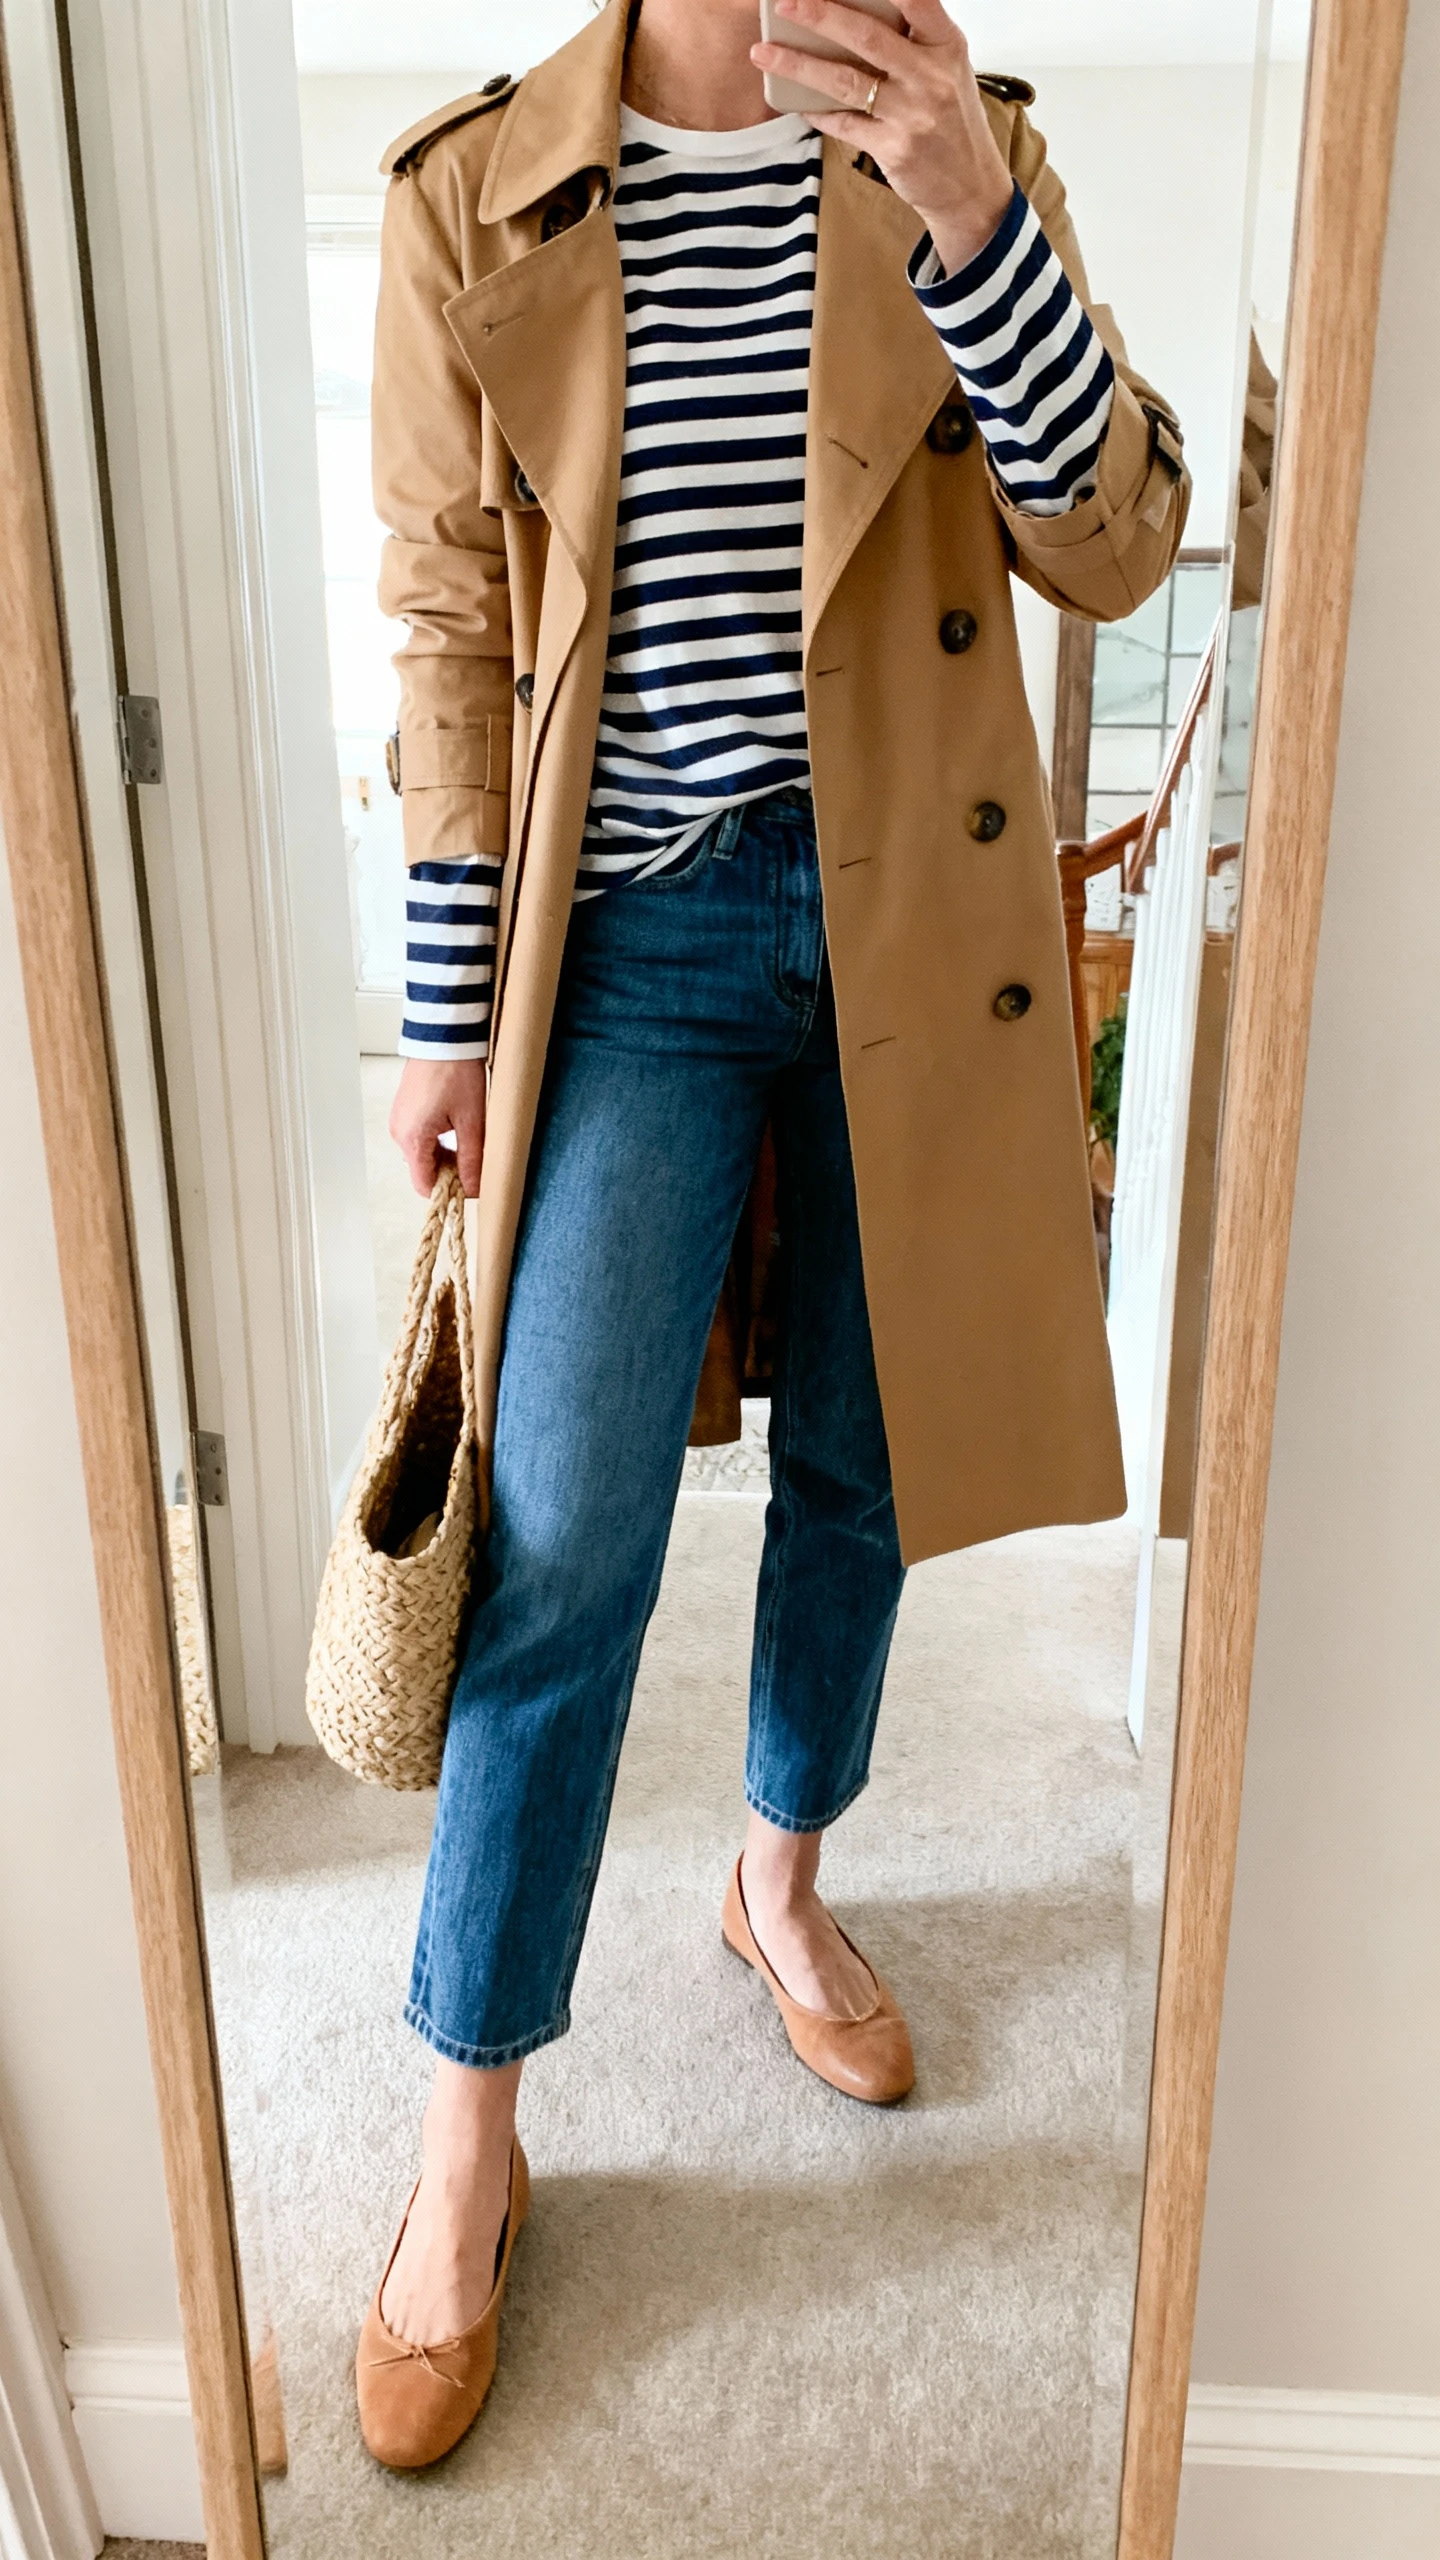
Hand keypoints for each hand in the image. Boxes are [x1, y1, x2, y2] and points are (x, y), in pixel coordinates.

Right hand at [390, 1057, 486, 1198]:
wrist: (444, 1036)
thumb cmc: (457, 1073)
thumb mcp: (472, 1122)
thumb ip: (471, 1160)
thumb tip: (473, 1189)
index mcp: (412, 1138)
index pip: (425, 1186)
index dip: (448, 1191)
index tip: (470, 1183)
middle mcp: (399, 1131)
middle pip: (423, 1170)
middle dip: (449, 1170)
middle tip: (475, 1156)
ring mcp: (399, 1119)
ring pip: (422, 1153)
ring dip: (444, 1154)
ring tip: (468, 1135)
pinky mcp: (404, 1109)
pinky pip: (419, 1136)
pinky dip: (437, 1139)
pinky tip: (456, 1124)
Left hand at [752, 0, 1013, 276]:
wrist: (970, 187)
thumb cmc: (953, 120)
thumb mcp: (949, 69)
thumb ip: (915, 39)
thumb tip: (854, 15)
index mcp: (947, 46)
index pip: (916, 0)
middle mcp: (930, 76)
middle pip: (866, 36)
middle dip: (819, 15)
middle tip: (784, 3)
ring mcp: (911, 114)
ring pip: (844, 81)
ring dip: (798, 65)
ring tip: (764, 53)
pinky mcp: (893, 149)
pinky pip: (843, 123)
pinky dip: (815, 111)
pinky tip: (794, 103)